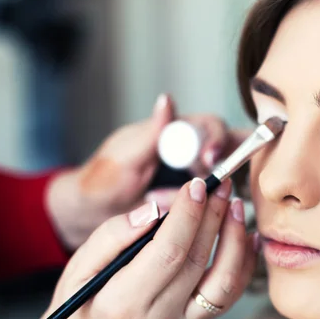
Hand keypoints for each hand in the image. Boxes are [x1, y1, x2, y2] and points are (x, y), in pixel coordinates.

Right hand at [0, 178, 258, 318]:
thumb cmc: (81, 300)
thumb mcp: (79, 265)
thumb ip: (114, 235)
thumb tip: (155, 210)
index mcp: (123, 302)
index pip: (167, 252)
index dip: (187, 215)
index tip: (196, 184)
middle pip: (197, 260)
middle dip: (213, 216)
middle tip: (222, 184)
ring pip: (223, 282)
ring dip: (236, 240)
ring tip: (235, 207)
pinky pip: (229, 296)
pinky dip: (243, 264)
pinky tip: (248, 237)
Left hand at [46, 94, 250, 249]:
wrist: (92, 214)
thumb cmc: (103, 180)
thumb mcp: (125, 155)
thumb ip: (151, 131)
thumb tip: (167, 100)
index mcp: (175, 132)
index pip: (210, 126)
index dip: (216, 140)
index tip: (209, 159)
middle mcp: (192, 152)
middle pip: (227, 151)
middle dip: (223, 169)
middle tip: (208, 186)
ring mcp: (195, 178)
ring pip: (222, 180)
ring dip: (205, 195)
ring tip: (164, 203)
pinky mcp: (194, 203)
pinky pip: (211, 204)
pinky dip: (206, 211)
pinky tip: (189, 218)